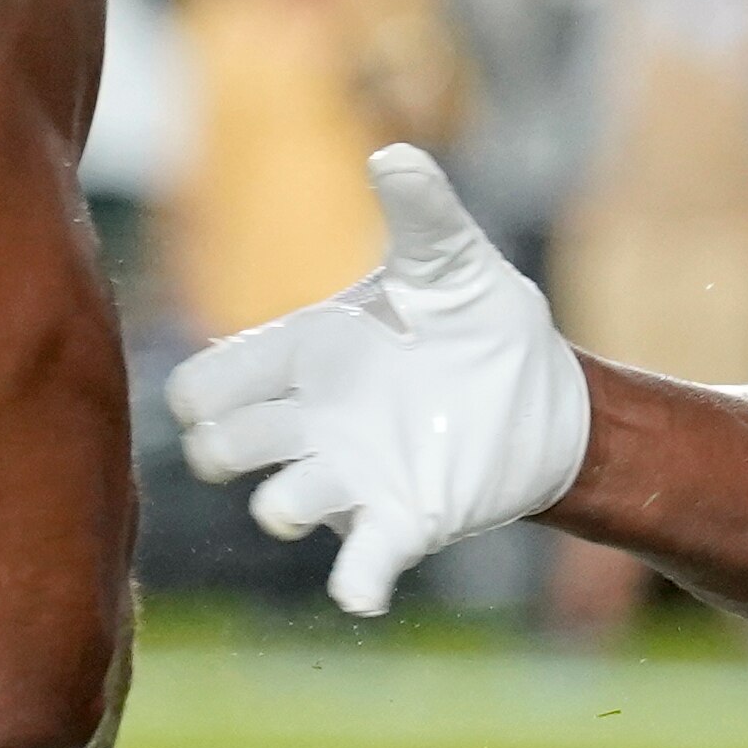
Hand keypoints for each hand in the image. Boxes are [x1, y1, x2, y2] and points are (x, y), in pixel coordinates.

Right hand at [165, 146, 589, 615]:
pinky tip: (360, 594)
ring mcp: (352, 476)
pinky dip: (356, 582)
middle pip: (223, 447)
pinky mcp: (402, 521)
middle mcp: (313, 422)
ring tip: (298, 502)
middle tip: (256, 434)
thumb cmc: (480, 319)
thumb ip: (424, 212)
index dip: (198, 390)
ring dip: (284, 505)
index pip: (210, 381)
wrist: (549, 396)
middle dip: (223, 448)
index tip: (210, 392)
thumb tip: (395, 153)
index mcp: (306, 353)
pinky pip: (361, 563)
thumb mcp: (456, 261)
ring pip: (280, 504)